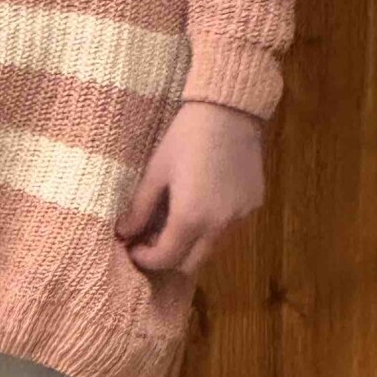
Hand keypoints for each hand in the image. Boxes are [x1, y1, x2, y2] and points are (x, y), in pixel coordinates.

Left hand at [114, 100, 265, 275]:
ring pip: (212, 249)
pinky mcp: (253, 206)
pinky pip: (228, 230)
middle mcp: (220, 226)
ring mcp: (240, 218)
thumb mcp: (156, 171)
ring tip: (171, 220)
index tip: (132, 247)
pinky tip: (198, 205)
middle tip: (149, 238)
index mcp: (192, 218)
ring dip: (190, 245)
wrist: (229, 112)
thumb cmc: (185, 138)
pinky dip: (209, 229)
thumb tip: (123, 232)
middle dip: (168, 258)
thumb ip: (140, 208)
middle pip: (191, 264)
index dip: (145, 259)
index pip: (166, 258)